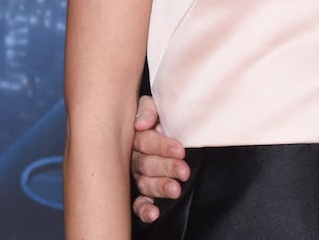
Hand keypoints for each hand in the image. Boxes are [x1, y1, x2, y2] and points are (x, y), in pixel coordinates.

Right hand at [130, 95, 189, 222]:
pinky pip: (139, 203)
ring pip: (145, 183)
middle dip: (167, 168)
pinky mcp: (142, 192)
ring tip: (175, 190)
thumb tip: (141, 123)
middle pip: (147, 164)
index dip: (163, 146)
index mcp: (137, 138)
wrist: (159, 124)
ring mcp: (138, 176)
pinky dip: (144, 210)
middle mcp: (135, 158)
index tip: (180, 150)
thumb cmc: (158, 116)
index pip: (146, 142)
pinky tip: (153, 213)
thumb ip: (148, 109)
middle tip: (183, 171)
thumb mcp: (154, 105)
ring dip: (160, 188)